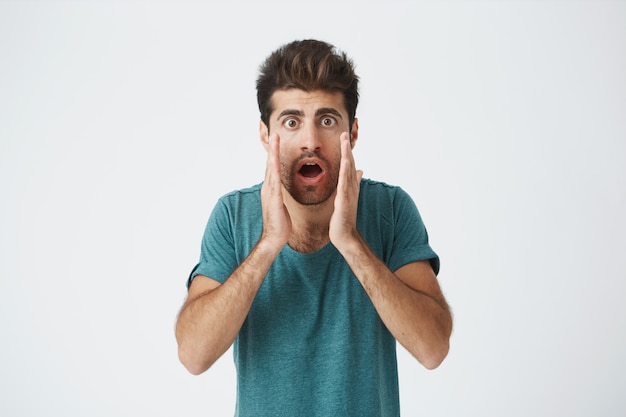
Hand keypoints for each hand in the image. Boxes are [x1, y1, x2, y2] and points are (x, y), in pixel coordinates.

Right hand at [260, 133, 290, 249]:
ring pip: (270, 168)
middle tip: (274, 133)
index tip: (277, 142)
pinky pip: (274, 180)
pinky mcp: (273, 199)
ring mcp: (269, 193)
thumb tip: (283, 191)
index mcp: (271, 189)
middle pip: (269, 164)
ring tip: (274, 140)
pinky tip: (274, 160)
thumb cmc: (280, 224)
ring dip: (272, 153)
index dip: (274, 154)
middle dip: (272, 148)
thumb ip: (281, 196)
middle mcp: (268, 188)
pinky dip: (274, 168)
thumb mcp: (281, 206)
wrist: (273, 238)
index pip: (273, 168)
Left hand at [329, 132, 362, 249]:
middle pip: (350, 163)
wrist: (345, 235)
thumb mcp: (347, 198)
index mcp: (349, 186)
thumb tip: (360, 171)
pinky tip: (345, 161)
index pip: (348, 165)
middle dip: (347, 148)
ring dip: (347, 155)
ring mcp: (349, 193)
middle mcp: (351, 187)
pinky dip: (346, 171)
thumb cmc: (343, 219)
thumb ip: (353, 184)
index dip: (346, 151)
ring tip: (344, 141)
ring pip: (348, 170)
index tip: (343, 138)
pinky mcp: (345, 200)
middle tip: (344, 132)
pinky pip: (345, 183)